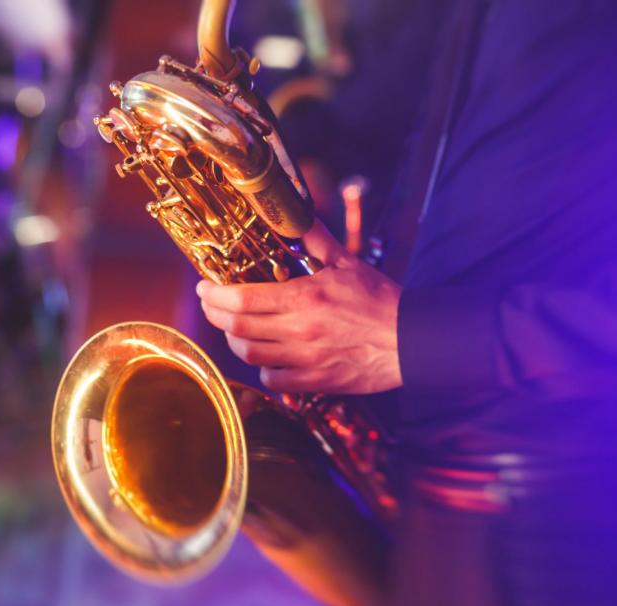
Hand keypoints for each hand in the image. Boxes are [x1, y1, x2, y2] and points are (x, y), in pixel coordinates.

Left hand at [197, 220, 402, 393]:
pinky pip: (273, 381)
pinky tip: (264, 356)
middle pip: (236, 328)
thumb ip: (314, 239)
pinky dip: (261, 369)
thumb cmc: (380, 300)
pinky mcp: (316, 381)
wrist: (412, 340)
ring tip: (232, 328)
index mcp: (304, 298)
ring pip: (249, 355)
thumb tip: (295, 213)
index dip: (214, 294)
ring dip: (234, 341)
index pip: (242, 299)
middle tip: (211, 304)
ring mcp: (306, 359)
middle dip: (214, 314)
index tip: (204, 287)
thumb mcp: (346, 262)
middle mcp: (300, 331)